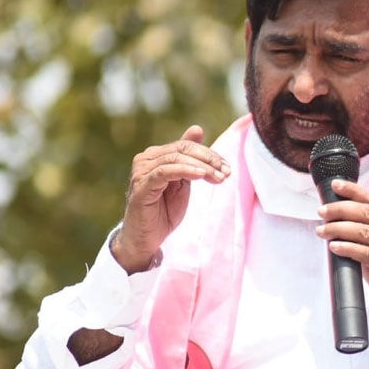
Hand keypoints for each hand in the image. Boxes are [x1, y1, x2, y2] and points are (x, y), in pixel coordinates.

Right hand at [113, 125, 230, 273]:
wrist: (145, 239)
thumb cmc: (163, 211)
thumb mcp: (182, 182)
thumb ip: (189, 158)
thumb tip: (197, 129)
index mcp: (156, 155)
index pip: (186, 146)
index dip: (209, 154)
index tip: (227, 167)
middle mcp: (145, 159)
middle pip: (182, 150)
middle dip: (208, 159)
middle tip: (226, 172)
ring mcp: (141, 172)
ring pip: (175, 158)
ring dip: (202, 166)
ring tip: (218, 177)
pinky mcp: (141, 186)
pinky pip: (165, 172)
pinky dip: (185, 170)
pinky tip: (201, 175)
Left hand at [316, 179, 368, 323]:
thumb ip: (363, 234)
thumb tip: (335, 223)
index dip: (353, 191)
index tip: (336, 185)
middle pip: (366, 213)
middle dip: (341, 209)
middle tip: (322, 212)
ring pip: (365, 231)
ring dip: (340, 229)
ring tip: (323, 231)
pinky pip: (367, 253)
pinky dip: (348, 248)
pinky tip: (335, 247)